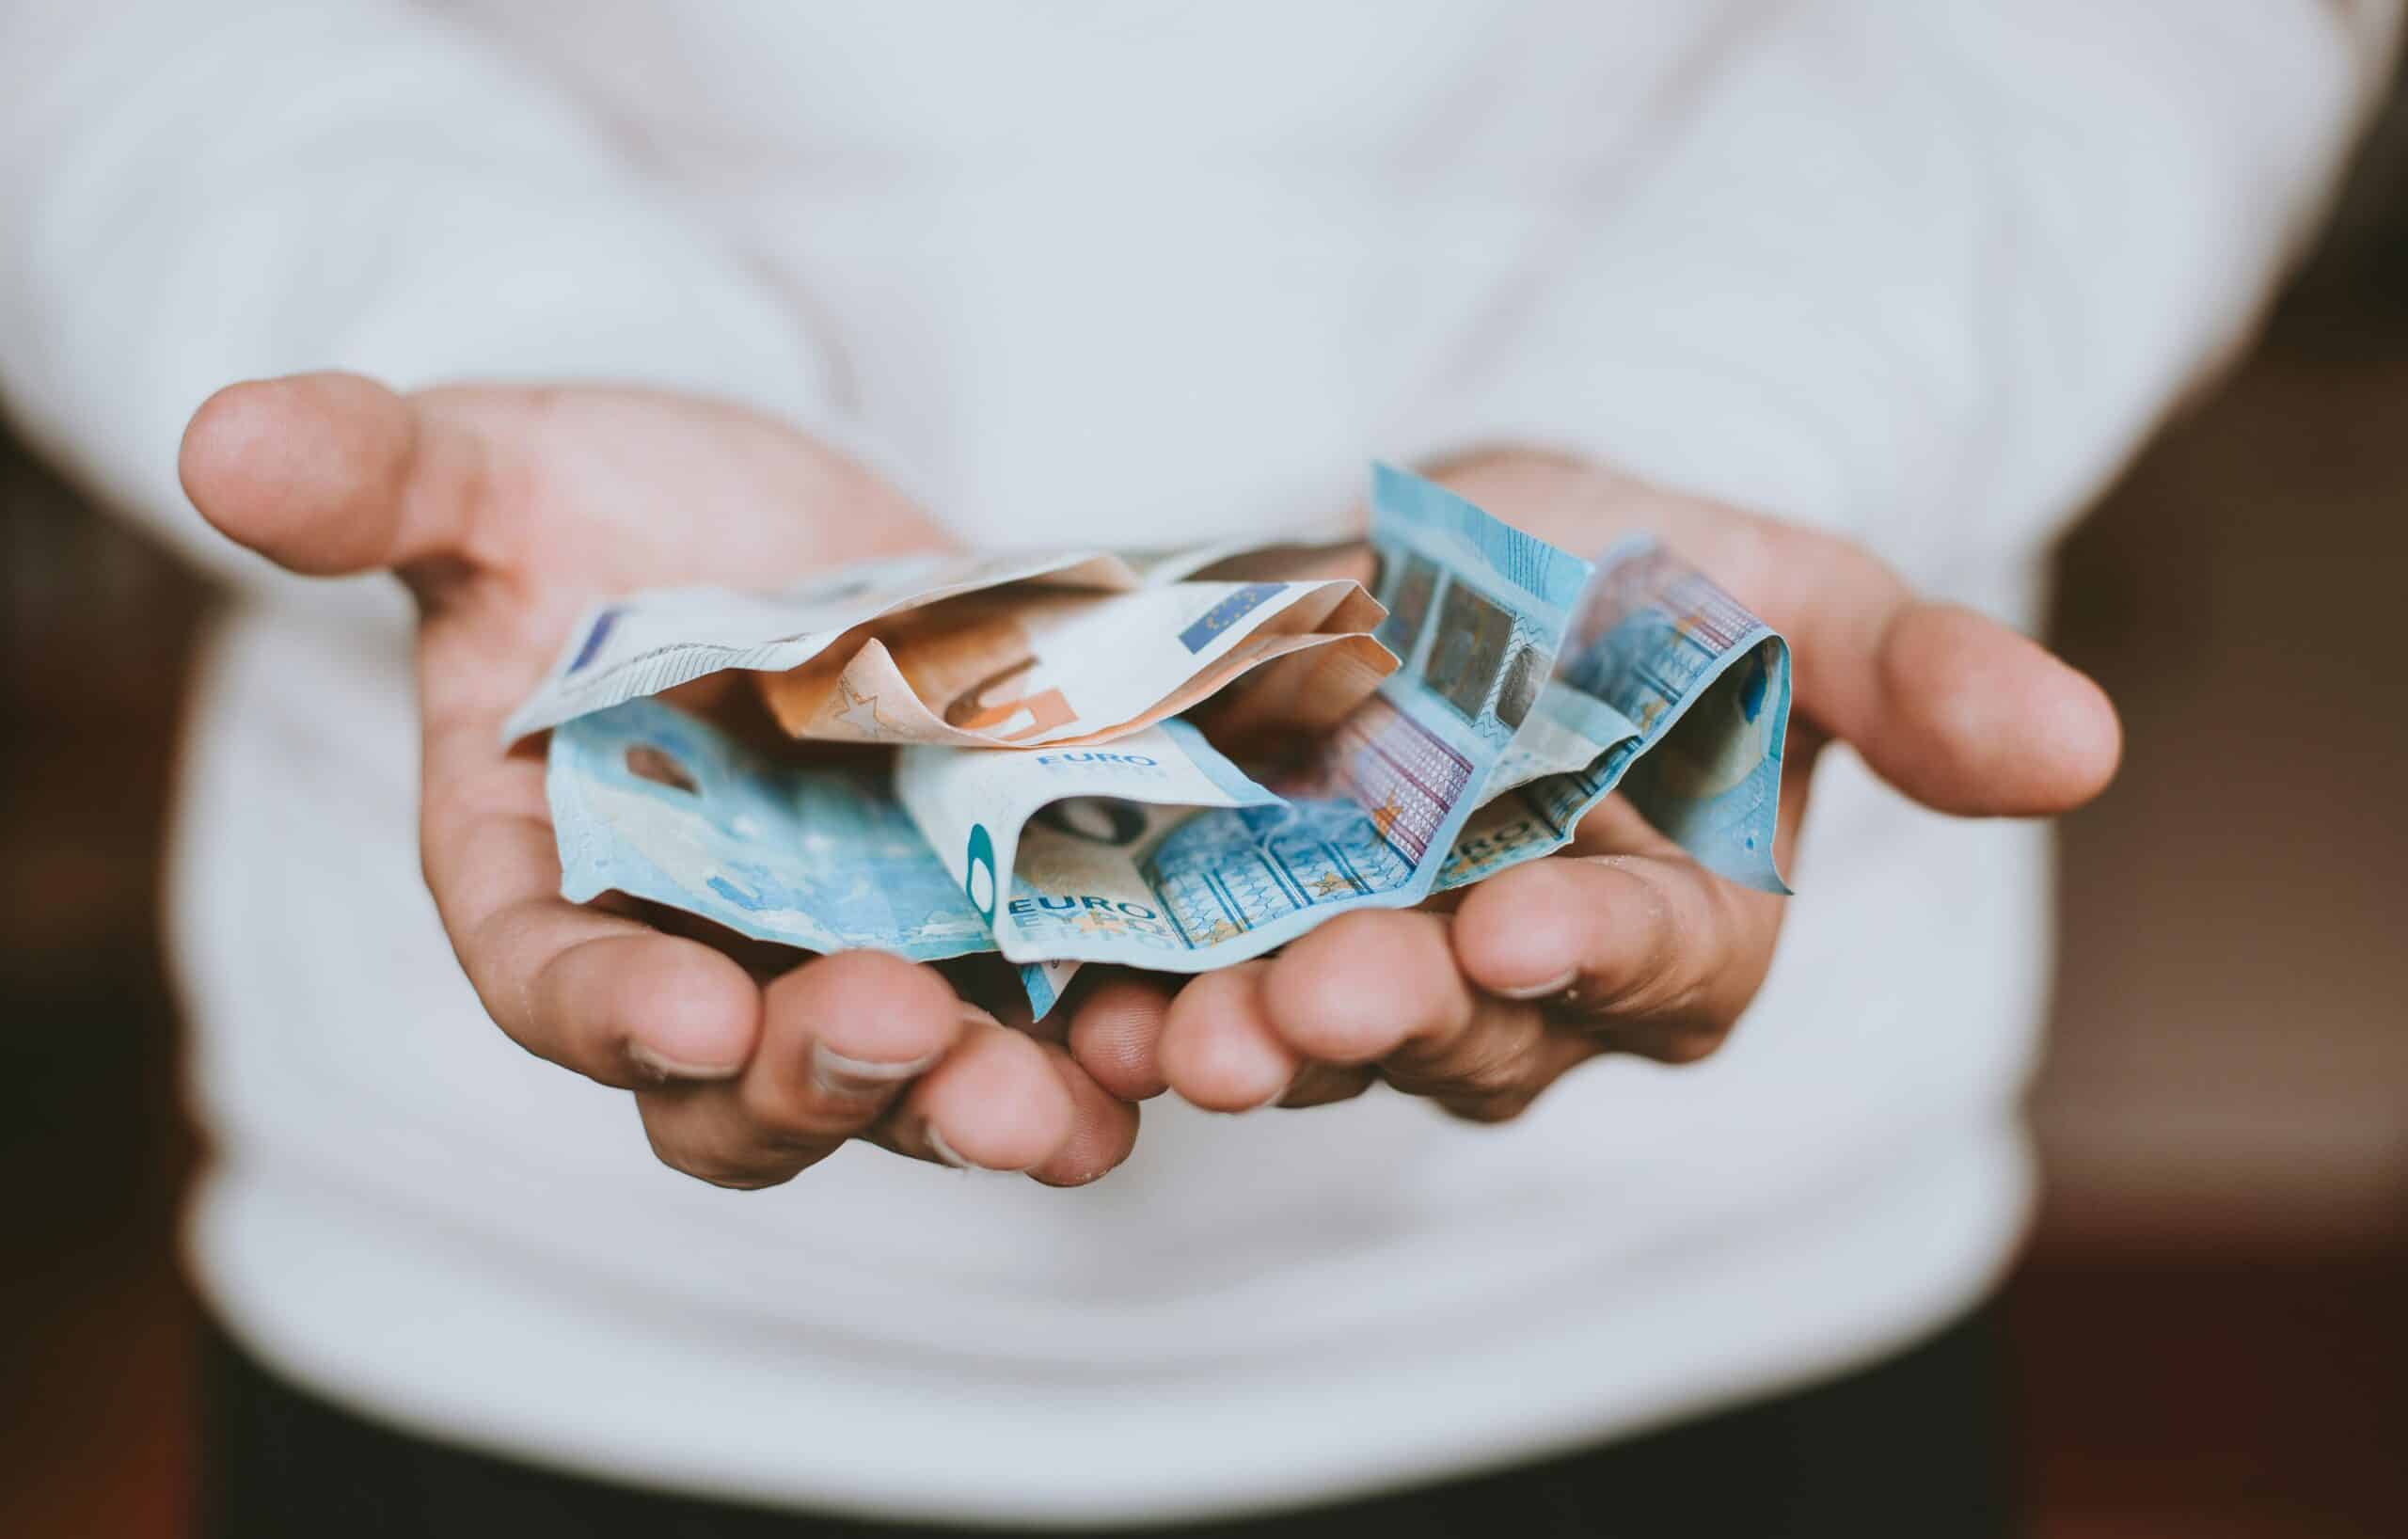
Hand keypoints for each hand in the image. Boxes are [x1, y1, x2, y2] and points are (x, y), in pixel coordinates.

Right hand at [181, 372, 1137, 1186]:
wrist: (764, 509)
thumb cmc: (595, 501)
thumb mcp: (492, 470)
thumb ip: (376, 475)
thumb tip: (222, 441)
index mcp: (547, 883)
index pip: (550, 981)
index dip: (606, 1009)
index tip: (683, 1011)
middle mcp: (700, 958)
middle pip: (741, 1088)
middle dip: (818, 1082)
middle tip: (901, 1037)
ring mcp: (858, 954)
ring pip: (910, 1087)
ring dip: (984, 1108)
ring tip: (1065, 1109)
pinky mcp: (992, 919)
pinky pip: (1045, 1011)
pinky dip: (1104, 1039)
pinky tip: (1177, 1042)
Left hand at [1059, 450, 2121, 1119]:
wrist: (1466, 552)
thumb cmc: (1648, 570)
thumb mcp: (1779, 580)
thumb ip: (1905, 670)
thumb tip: (2084, 749)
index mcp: (1686, 924)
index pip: (1659, 963)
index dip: (1597, 948)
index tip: (1523, 919)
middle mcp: (1533, 991)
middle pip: (1470, 1030)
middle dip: (1390, 1013)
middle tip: (1305, 998)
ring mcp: (1381, 977)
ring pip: (1325, 1041)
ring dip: (1249, 1041)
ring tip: (1171, 1029)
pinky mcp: (1245, 944)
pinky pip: (1197, 995)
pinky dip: (1138, 1005)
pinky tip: (1077, 1001)